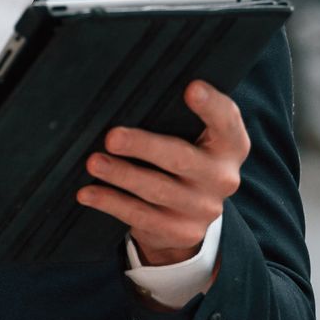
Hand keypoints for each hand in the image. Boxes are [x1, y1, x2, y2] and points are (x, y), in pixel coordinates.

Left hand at [76, 80, 249, 266]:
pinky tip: (88, 193)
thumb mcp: (192, 136)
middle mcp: (223, 177)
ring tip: (94, 162)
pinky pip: (141, 215)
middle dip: (143, 146)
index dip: (211, 104)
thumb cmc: (183, 156)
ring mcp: (204, 208)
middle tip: (112, 137)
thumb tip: (131, 91)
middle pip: (181, 158)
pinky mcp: (181, 231)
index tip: (191, 88)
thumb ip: (178, 117)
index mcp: (231, 144)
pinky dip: (111, 202)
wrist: (188, 214)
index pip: (226, 119)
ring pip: (156, 189)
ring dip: (121, 175)